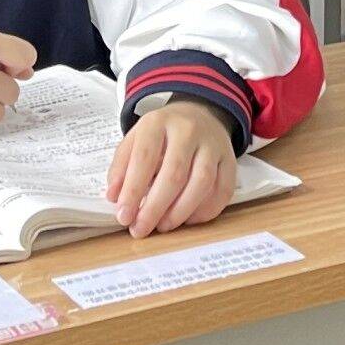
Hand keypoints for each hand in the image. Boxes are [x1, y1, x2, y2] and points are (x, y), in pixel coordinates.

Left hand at [105, 100, 237, 237]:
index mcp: (158, 122)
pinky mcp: (230, 160)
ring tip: (163, 226)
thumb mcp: (135, 139)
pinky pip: (222, 190)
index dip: (132, 191)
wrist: (199, 114)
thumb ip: (121, 166)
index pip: (144, 158)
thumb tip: (114, 197)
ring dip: (180, 211)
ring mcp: (213, 145)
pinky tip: (188, 220)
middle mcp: (188, 131)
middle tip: (141, 229)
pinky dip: (205, 211)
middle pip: (174, 174)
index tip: (123, 216)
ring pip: (202, 183)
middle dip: (155, 208)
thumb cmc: (162, 134)